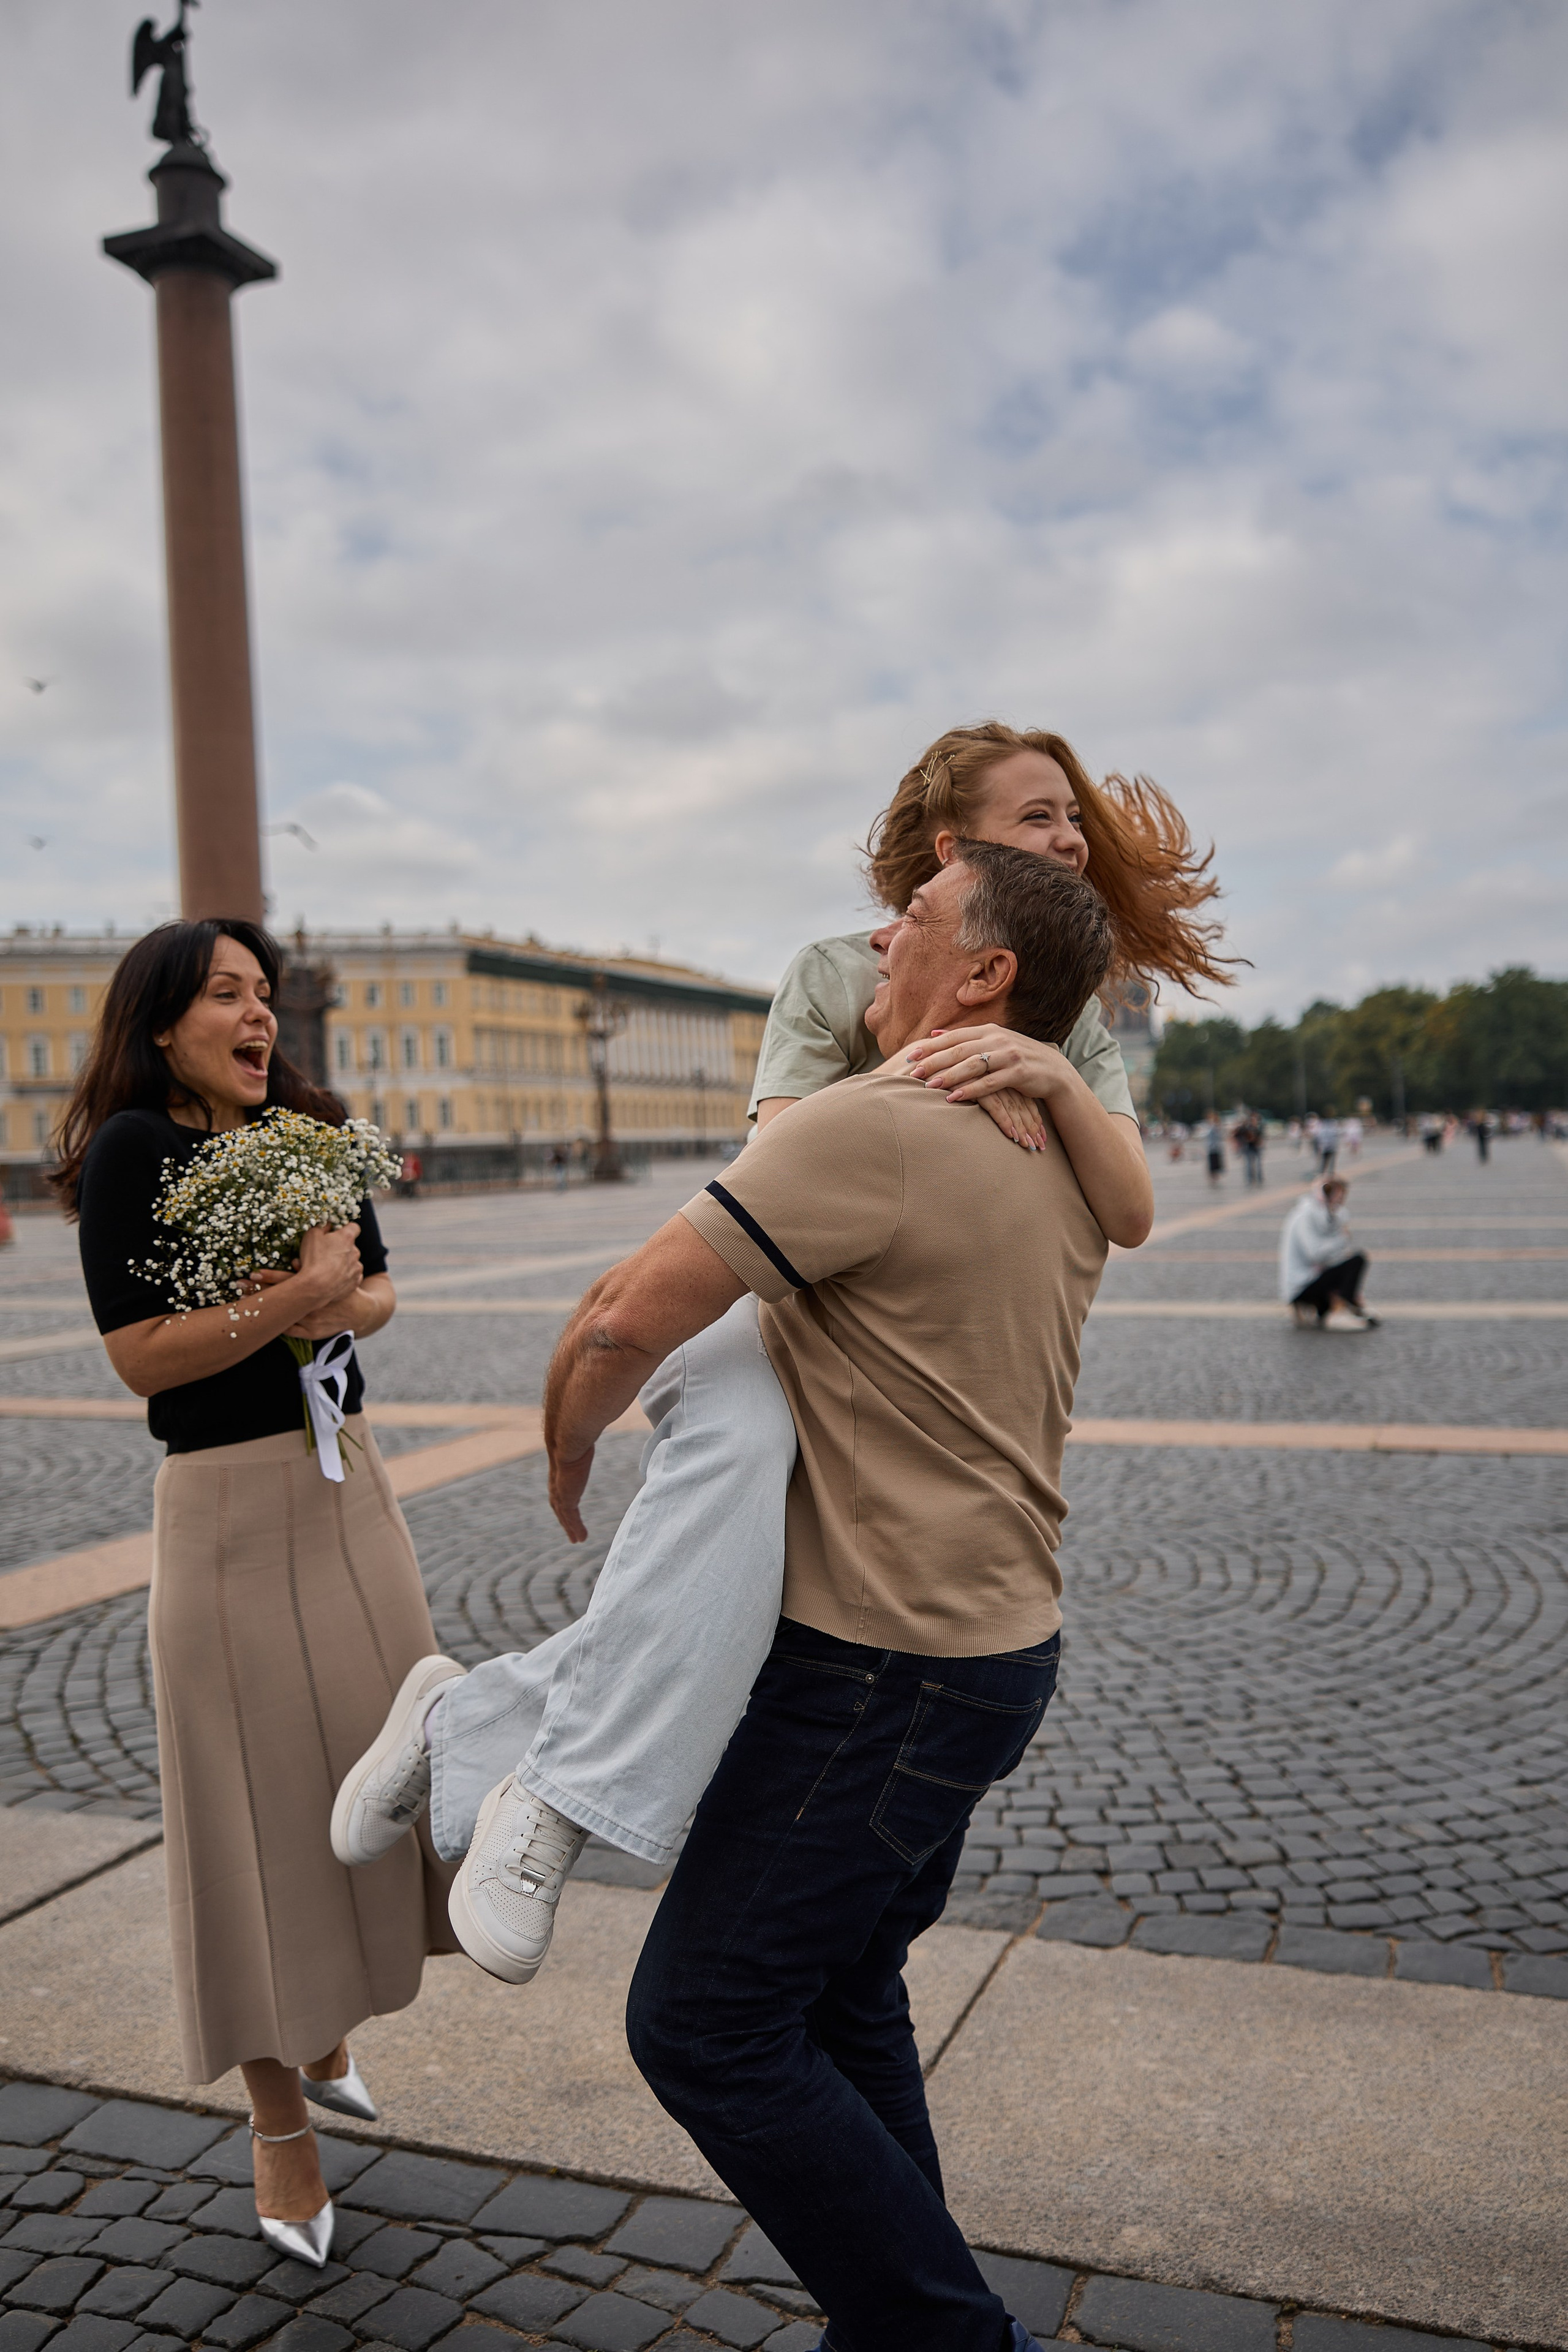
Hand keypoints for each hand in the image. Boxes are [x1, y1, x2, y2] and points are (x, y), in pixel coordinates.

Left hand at [244, 1262, 361, 1340]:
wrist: (359, 1312)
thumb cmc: (342, 1289)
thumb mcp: (331, 1275)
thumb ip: (310, 1268)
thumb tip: (292, 1260)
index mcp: (315, 1288)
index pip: (288, 1281)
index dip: (269, 1277)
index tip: (251, 1274)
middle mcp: (312, 1305)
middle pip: (280, 1299)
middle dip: (257, 1292)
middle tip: (237, 1285)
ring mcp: (311, 1321)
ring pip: (282, 1318)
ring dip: (263, 1311)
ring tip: (242, 1306)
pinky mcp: (312, 1333)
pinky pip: (289, 1331)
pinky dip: (277, 1326)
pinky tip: (261, 1323)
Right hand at [292, 1222, 361, 1311]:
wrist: (316, 1287)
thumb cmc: (313, 1259)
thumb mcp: (311, 1235)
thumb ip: (321, 1227)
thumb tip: (328, 1224)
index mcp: (346, 1238)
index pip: (354, 1227)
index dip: (346, 1229)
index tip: (337, 1233)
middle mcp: (355, 1252)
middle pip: (350, 1246)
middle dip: (340, 1248)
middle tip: (325, 1255)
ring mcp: (357, 1268)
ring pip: (351, 1262)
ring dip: (342, 1263)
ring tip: (326, 1270)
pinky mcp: (355, 1282)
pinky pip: (351, 1276)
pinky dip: (344, 1276)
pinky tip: (332, 1279)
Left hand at [548, 1444, 592, 1542]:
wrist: (568, 1441)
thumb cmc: (575, 1436)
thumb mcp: (580, 1443)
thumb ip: (583, 1445)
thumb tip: (589, 1432)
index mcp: (560, 1473)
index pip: (560, 1492)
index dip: (564, 1503)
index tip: (569, 1511)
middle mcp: (557, 1485)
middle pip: (559, 1508)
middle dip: (564, 1520)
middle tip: (571, 1532)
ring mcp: (560, 1493)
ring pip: (564, 1516)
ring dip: (570, 1528)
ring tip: (577, 1540)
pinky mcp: (566, 1500)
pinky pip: (571, 1519)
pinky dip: (575, 1529)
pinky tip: (581, 1538)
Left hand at [903, 1028, 1063, 1148]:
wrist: (1054, 1071)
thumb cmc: (1017, 1059)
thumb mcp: (993, 1043)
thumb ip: (966, 1038)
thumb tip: (934, 1033)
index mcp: (989, 1030)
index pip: (954, 1036)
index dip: (932, 1045)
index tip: (910, 1055)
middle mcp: (998, 1039)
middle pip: (960, 1050)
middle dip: (935, 1061)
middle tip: (913, 1071)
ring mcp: (1009, 1055)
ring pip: (972, 1065)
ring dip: (949, 1076)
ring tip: (929, 1086)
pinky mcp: (1018, 1072)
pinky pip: (989, 1083)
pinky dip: (970, 1090)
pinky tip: (954, 1098)